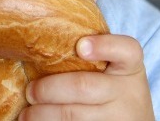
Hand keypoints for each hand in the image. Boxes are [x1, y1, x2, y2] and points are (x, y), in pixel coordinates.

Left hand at [20, 34, 153, 119]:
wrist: (133, 120)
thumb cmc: (112, 87)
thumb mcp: (113, 68)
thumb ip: (90, 57)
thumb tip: (39, 47)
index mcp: (129, 66)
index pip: (126, 50)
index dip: (104, 46)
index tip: (80, 47)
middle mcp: (128, 91)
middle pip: (84, 86)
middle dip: (49, 89)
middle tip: (30, 91)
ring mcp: (119, 116)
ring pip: (74, 115)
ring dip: (43, 114)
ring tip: (26, 114)